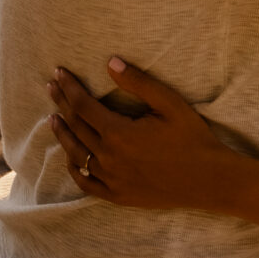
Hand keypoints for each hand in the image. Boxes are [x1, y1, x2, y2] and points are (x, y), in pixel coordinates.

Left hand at [47, 58, 237, 210]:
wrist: (208, 179)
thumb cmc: (192, 136)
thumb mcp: (169, 102)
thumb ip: (138, 82)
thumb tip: (110, 62)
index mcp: (119, 133)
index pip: (84, 105)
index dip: (70, 88)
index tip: (59, 73)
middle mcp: (109, 157)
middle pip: (76, 126)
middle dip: (62, 103)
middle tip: (51, 86)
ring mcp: (111, 179)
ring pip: (76, 154)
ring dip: (62, 133)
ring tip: (52, 117)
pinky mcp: (117, 195)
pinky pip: (86, 182)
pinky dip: (74, 167)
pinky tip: (70, 157)